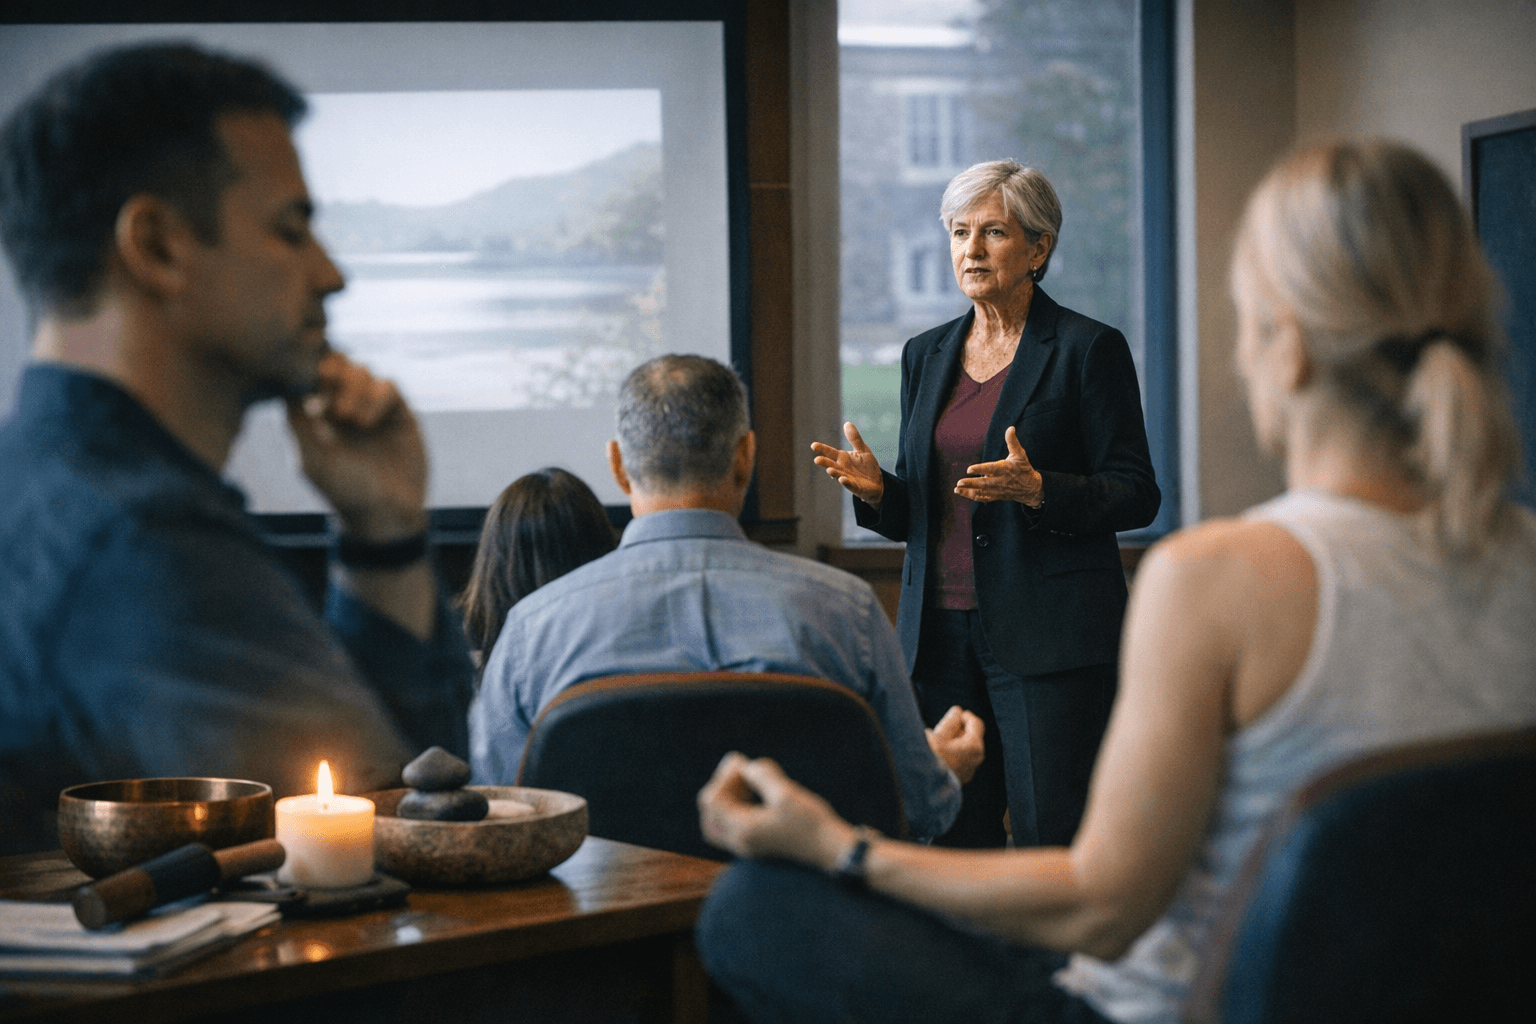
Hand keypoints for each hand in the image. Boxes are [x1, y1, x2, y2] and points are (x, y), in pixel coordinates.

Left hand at [285, 352, 427, 540]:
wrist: (387, 513)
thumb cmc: (343, 491)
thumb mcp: (310, 459)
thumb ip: (297, 422)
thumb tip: (291, 384)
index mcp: (314, 413)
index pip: (308, 371)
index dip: (308, 370)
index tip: (309, 391)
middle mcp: (342, 404)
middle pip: (335, 362)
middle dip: (332, 374)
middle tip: (330, 402)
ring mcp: (371, 406)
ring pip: (361, 369)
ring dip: (353, 388)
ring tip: (348, 420)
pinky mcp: (398, 411)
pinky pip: (388, 385)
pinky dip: (376, 398)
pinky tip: (367, 424)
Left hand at [698, 753, 855, 869]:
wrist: (831, 850)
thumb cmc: (811, 823)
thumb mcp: (787, 793)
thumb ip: (763, 776)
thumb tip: (747, 766)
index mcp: (742, 831)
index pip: (713, 800)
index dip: (724, 776)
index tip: (745, 763)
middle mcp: (739, 842)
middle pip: (710, 811)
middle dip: (722, 785)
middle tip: (743, 771)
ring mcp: (745, 846)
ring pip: (716, 820)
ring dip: (726, 795)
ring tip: (747, 781)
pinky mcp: (755, 845)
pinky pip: (729, 825)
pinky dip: (734, 806)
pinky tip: (753, 794)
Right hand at [811, 422, 884, 507]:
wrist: (877, 482)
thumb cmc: (867, 465)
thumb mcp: (862, 449)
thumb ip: (854, 438)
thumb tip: (847, 423)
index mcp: (842, 458)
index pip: (830, 452)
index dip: (822, 449)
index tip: (813, 445)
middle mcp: (842, 468)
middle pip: (831, 464)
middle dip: (824, 463)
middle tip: (817, 459)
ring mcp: (847, 478)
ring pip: (838, 475)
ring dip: (834, 473)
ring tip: (829, 470)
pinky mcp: (856, 487)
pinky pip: (850, 485)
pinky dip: (846, 482)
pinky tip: (843, 479)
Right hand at [926, 705, 984, 783]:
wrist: (924, 789)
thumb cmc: (930, 759)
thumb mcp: (937, 735)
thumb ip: (950, 721)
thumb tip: (958, 711)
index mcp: (974, 746)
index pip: (976, 722)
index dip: (964, 716)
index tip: (952, 715)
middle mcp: (976, 758)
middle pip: (972, 736)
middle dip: (959, 730)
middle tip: (942, 730)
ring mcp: (970, 770)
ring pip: (966, 749)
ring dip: (955, 742)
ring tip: (938, 744)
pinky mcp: (962, 778)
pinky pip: (962, 760)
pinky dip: (954, 754)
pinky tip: (938, 757)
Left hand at [955, 426, 1042, 506]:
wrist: (1032, 488)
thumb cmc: (1024, 469)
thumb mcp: (1020, 454)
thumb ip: (1012, 441)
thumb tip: (1011, 428)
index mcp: (1006, 469)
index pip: (992, 469)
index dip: (980, 469)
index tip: (969, 469)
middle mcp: (1001, 481)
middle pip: (984, 483)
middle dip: (971, 483)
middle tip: (959, 482)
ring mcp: (998, 490)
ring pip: (982, 492)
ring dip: (969, 491)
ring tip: (957, 489)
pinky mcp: (997, 496)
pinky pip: (984, 498)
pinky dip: (973, 497)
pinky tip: (963, 493)